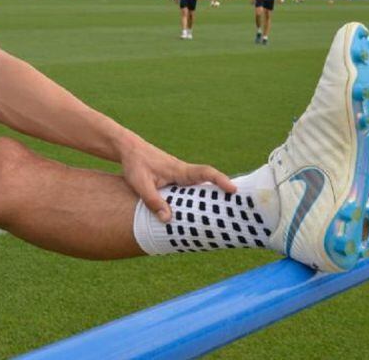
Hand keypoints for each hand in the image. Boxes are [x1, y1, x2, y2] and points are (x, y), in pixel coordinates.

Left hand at [118, 135, 236, 221]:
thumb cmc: (135, 164)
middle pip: (208, 180)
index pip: (205, 172)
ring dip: (211, 195)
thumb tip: (168, 220)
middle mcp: (183, 171)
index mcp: (179, 170)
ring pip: (200, 185)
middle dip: (223, 190)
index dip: (220, 180)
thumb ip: (153, 201)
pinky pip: (191, 188)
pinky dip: (198, 196)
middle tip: (241, 207)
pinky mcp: (174, 178)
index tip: (234, 189)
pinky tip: (199, 211)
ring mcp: (180, 174)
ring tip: (225, 214)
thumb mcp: (140, 184)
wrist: (128, 149)